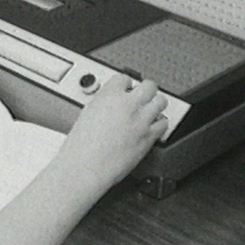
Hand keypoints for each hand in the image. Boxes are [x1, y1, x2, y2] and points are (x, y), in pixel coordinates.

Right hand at [57, 74, 167, 191]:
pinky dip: (159, 124)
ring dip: (155, 104)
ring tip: (151, 109)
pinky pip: (163, 123)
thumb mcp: (87, 114)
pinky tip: (152, 126)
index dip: (125, 84)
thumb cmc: (80, 146)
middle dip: (146, 90)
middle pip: (148, 85)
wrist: (86, 166)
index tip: (125, 89)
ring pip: (161, 101)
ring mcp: (141, 120)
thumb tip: (110, 104)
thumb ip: (103, 104)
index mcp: (108, 95)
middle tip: (143, 95)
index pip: (124, 78)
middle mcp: (128, 104)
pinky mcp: (149, 136)